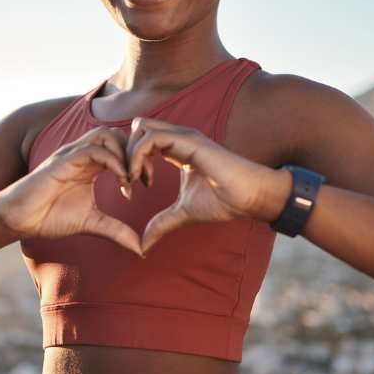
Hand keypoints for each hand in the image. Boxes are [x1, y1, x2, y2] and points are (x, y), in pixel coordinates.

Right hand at [0, 126, 141, 256]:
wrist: (19, 219)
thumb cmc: (50, 217)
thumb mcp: (92, 223)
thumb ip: (117, 230)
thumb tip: (141, 248)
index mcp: (91, 164)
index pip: (122, 147)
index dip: (139, 161)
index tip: (148, 183)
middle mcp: (83, 154)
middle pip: (118, 134)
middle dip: (137, 153)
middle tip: (145, 179)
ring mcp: (72, 154)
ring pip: (107, 135)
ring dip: (125, 154)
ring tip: (131, 180)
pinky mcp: (63, 161)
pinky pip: (93, 150)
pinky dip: (113, 162)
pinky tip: (121, 181)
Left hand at [126, 117, 291, 252]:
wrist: (249, 197)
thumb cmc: (224, 201)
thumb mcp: (183, 213)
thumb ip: (162, 223)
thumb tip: (143, 245)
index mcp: (176, 149)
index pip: (142, 140)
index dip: (130, 161)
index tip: (131, 187)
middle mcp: (178, 137)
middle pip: (136, 128)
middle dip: (124, 152)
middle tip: (128, 181)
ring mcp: (183, 135)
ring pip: (140, 128)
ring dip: (129, 154)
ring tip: (133, 180)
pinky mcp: (188, 140)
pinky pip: (151, 138)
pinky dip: (138, 156)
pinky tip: (142, 179)